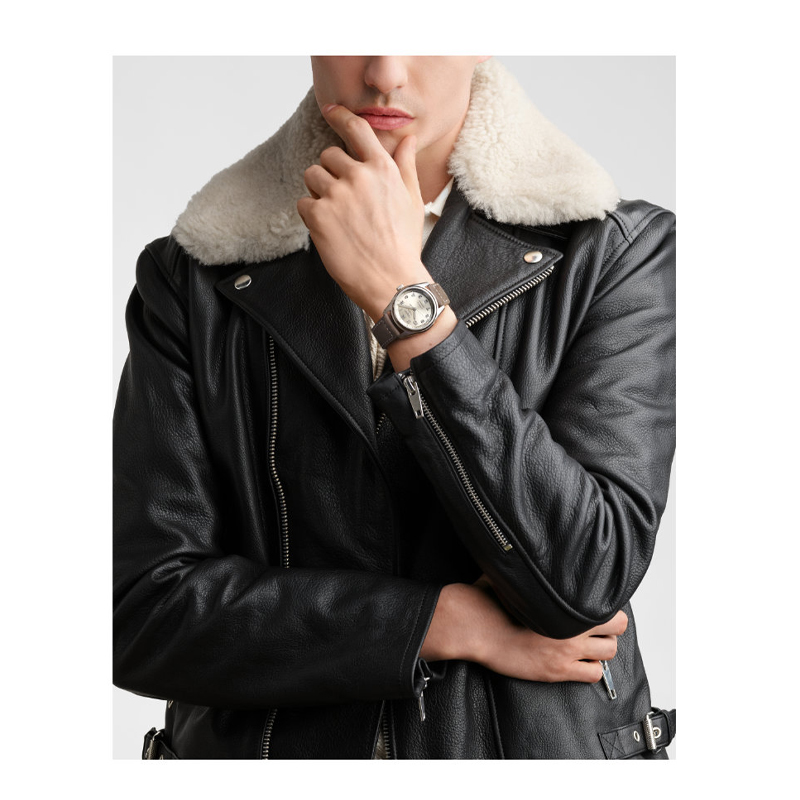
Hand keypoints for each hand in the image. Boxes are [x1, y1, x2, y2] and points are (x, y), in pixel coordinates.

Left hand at [297, 104, 429, 320]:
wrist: (392, 281)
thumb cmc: (404, 245)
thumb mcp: (412, 200)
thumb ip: (405, 166)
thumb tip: (407, 139)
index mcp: (382, 169)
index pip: (356, 129)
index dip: (340, 116)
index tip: (330, 110)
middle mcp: (359, 176)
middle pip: (328, 155)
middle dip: (331, 173)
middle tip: (344, 200)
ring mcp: (336, 195)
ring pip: (312, 176)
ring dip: (319, 192)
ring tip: (338, 216)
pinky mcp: (318, 216)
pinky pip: (303, 203)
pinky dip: (311, 215)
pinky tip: (330, 231)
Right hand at [422, 582, 627, 683]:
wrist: (477, 627)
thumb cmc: (489, 600)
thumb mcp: (511, 573)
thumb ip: (525, 566)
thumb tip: (520, 547)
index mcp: (564, 600)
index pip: (608, 602)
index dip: (605, 604)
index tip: (596, 605)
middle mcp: (572, 626)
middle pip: (618, 626)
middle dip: (610, 626)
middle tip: (598, 626)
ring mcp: (567, 650)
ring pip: (610, 651)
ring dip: (602, 648)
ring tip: (589, 644)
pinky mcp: (559, 670)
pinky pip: (594, 674)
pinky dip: (591, 668)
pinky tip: (579, 661)